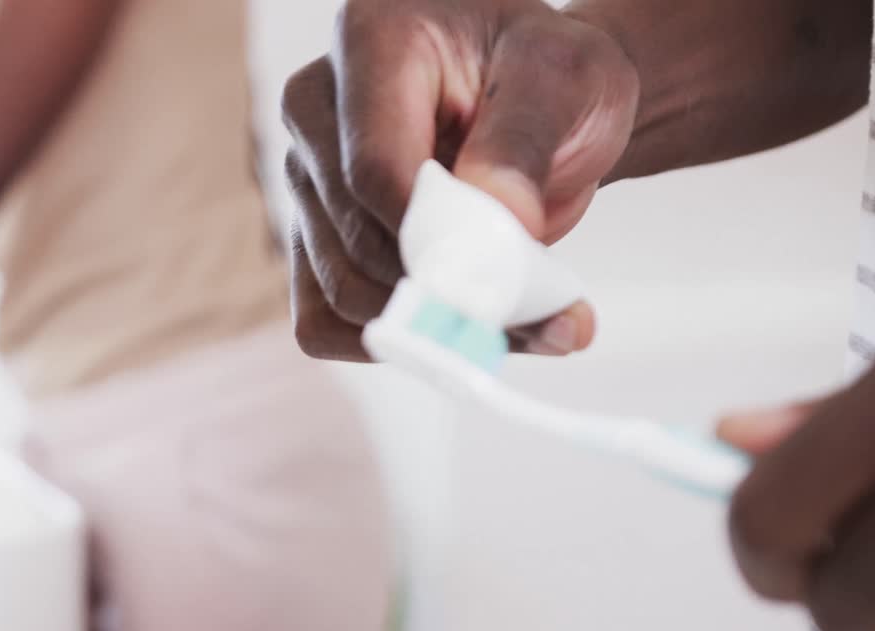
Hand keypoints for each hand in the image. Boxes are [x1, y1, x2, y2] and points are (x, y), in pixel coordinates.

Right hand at [281, 0, 638, 360]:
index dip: (436, 242)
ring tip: (529, 320)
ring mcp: (306, 180)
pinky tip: (462, 323)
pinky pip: (324, 323)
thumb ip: (526, 142)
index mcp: (372, 42)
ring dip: (437, 330)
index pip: (374, 168)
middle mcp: (316, 109)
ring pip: (343, 293)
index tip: (511, 279)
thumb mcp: (568, 80)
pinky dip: (399, 345)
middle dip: (452, 294)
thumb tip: (495, 218)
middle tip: (552, 316)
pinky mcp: (310, 241)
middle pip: (356, 240)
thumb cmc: (550, 79)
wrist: (542, 105)